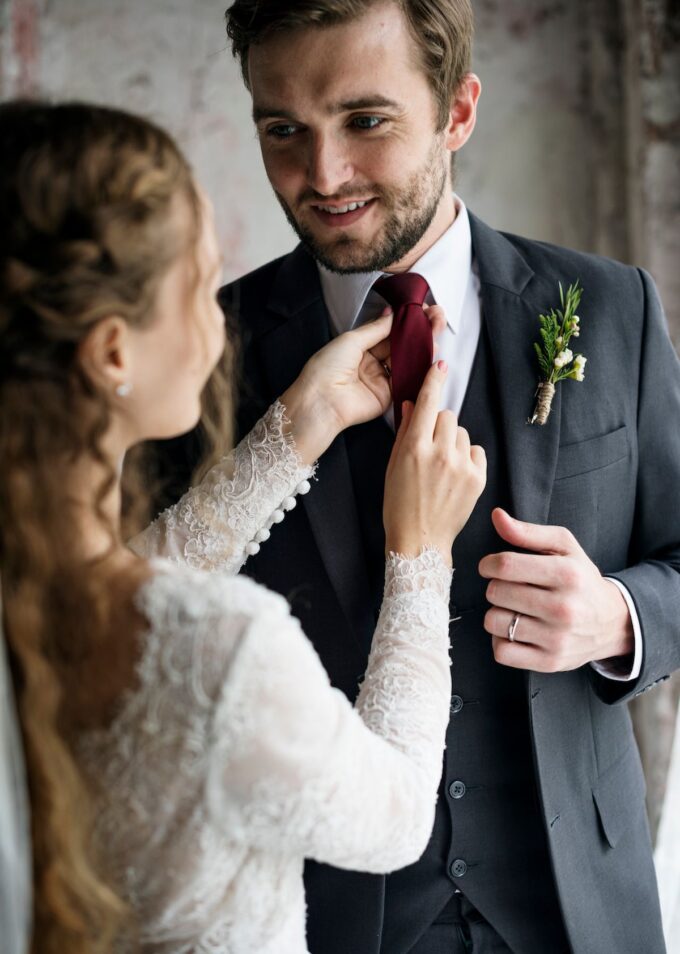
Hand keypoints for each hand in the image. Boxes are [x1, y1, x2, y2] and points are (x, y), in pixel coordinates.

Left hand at [281, 305, 445, 463]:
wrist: (321, 401)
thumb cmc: (327, 368)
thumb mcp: (351, 340)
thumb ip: (376, 328)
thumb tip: (392, 314)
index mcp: (358, 347)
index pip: (386, 331)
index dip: (404, 321)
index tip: (421, 310)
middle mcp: (370, 362)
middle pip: (399, 344)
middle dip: (417, 331)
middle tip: (436, 317)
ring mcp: (380, 379)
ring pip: (405, 360)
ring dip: (421, 346)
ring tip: (437, 331)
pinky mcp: (387, 395)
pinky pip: (406, 379)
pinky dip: (419, 368)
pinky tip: (431, 353)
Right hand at [383, 361, 486, 564]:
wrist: (419, 541)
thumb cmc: (399, 505)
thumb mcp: (393, 465)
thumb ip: (405, 432)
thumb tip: (415, 404)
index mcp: (415, 447)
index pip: (429, 401)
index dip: (434, 379)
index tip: (440, 365)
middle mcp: (440, 452)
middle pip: (448, 415)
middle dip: (438, 424)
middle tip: (429, 445)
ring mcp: (461, 466)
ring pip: (462, 432)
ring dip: (452, 441)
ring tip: (441, 465)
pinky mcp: (477, 478)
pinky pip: (475, 450)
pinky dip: (466, 456)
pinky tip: (454, 473)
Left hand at [480, 508, 633, 671]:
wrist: (612, 622)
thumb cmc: (580, 579)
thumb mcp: (564, 547)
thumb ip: (528, 532)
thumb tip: (496, 516)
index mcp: (567, 574)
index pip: (505, 565)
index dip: (488, 564)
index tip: (492, 567)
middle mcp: (563, 608)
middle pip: (496, 593)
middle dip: (496, 587)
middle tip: (510, 588)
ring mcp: (556, 638)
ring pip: (494, 622)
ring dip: (497, 613)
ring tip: (514, 609)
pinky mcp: (549, 661)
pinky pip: (501, 652)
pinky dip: (501, 640)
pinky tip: (515, 630)